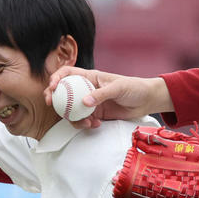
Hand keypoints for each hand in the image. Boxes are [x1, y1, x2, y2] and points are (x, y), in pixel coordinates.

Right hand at [44, 67, 171, 128]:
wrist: (146, 101)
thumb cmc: (134, 88)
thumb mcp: (118, 87)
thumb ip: (101, 94)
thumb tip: (84, 102)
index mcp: (90, 77)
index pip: (68, 73)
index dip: (56, 78)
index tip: (52, 87)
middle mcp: (86, 89)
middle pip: (63, 92)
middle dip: (55, 98)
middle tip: (52, 105)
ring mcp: (90, 103)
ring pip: (71, 110)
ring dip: (73, 117)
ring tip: (86, 122)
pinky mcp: (95, 115)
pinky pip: (83, 121)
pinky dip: (85, 124)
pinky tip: (95, 124)